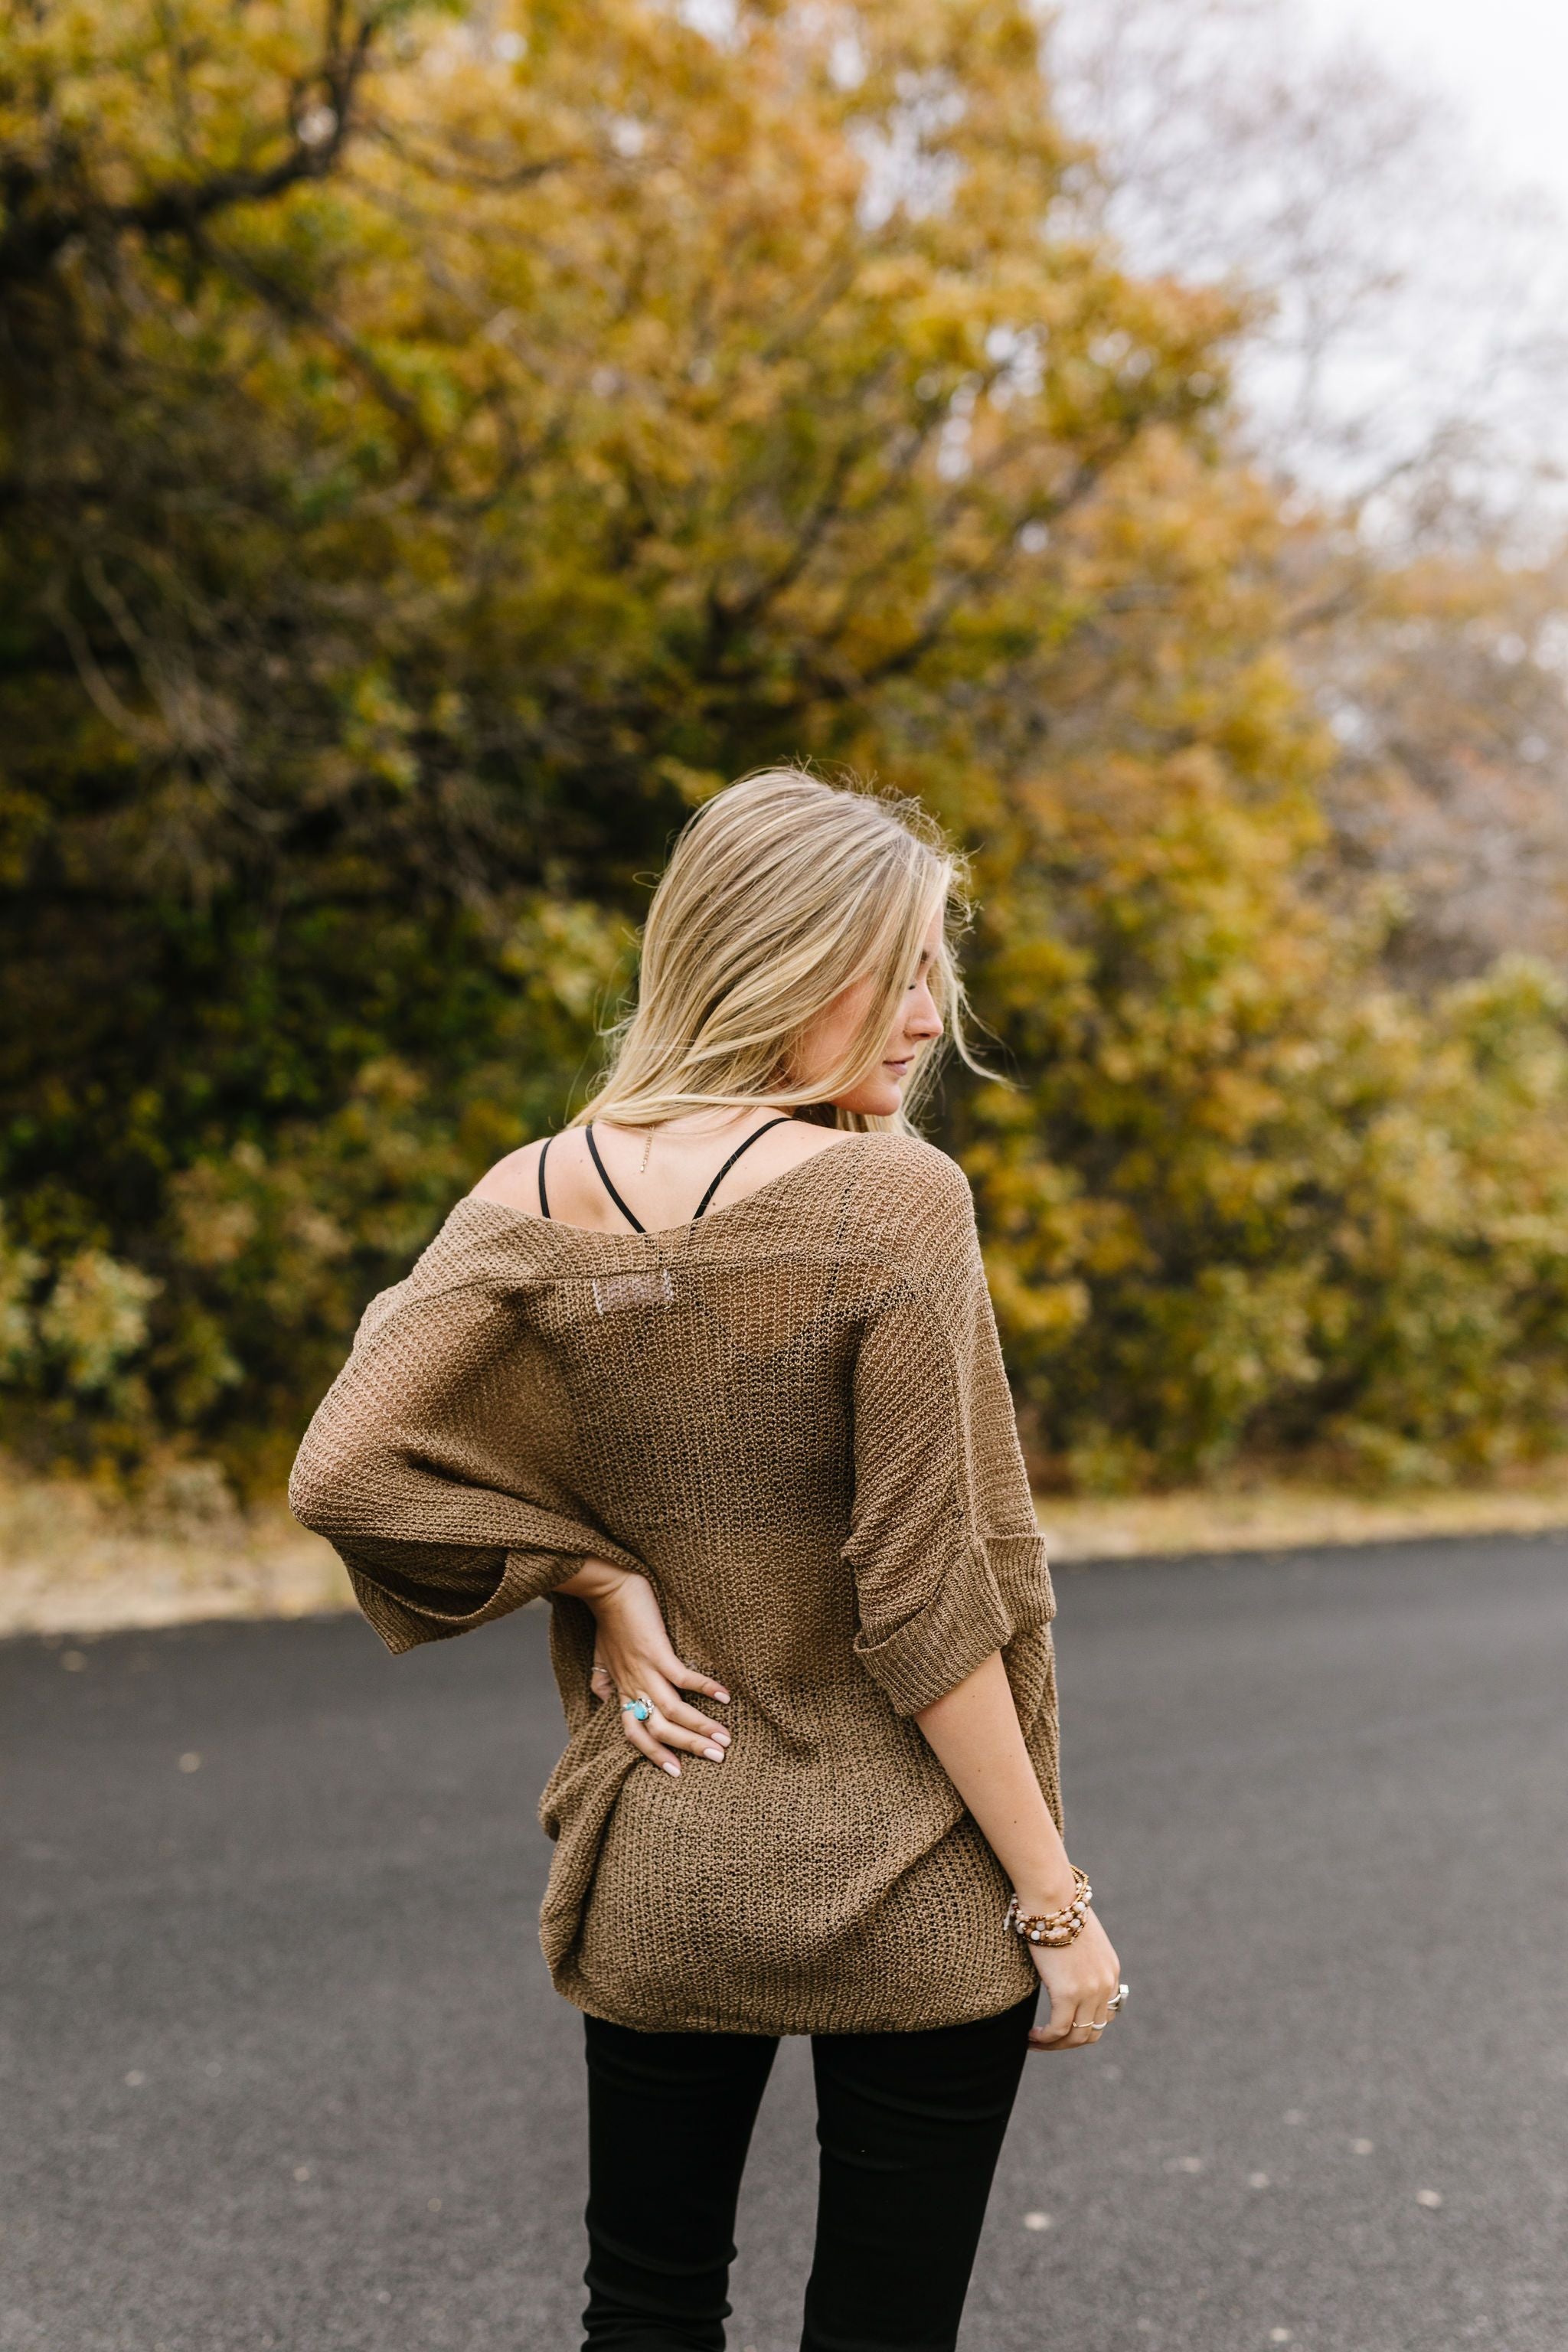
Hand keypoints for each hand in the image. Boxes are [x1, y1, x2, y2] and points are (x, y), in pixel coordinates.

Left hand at [559, 1557, 731, 1777]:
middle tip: (717, 1759)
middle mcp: (634, 1686)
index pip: (635, 1734)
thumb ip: (602, 1682)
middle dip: (688, 1747)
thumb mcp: (600, 1658)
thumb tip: (606, 1700)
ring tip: (724, 1739)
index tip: (677, 1772)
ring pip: (673, 1710)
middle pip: (659, 1729)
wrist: (606, 1590)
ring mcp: (645, 1670)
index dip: (654, 1754)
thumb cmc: (608, 1623)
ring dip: (700, 1727)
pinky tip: (725, 1696)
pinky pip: (682, 1676)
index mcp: (622, 1691)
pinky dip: (704, 1688)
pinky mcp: (657, 1651)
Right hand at [1022, 1906, 1122, 2052]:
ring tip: (1036, 2041)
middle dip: (1070, 2042)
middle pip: (1093, 2030)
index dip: (1084, 2024)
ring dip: (1056, 2045)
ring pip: (1076, 2036)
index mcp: (1111, 1971)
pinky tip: (1031, 2036)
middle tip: (1048, 2040)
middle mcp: (1105, 1984)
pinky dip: (1045, 2039)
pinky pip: (1058, 2030)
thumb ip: (1078, 1956)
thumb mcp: (1079, 1936)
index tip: (1063, 2026)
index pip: (1106, 2013)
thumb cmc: (1058, 1909)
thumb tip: (1062, 1963)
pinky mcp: (1068, 1993)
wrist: (1052, 1897)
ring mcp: (1089, 1991)